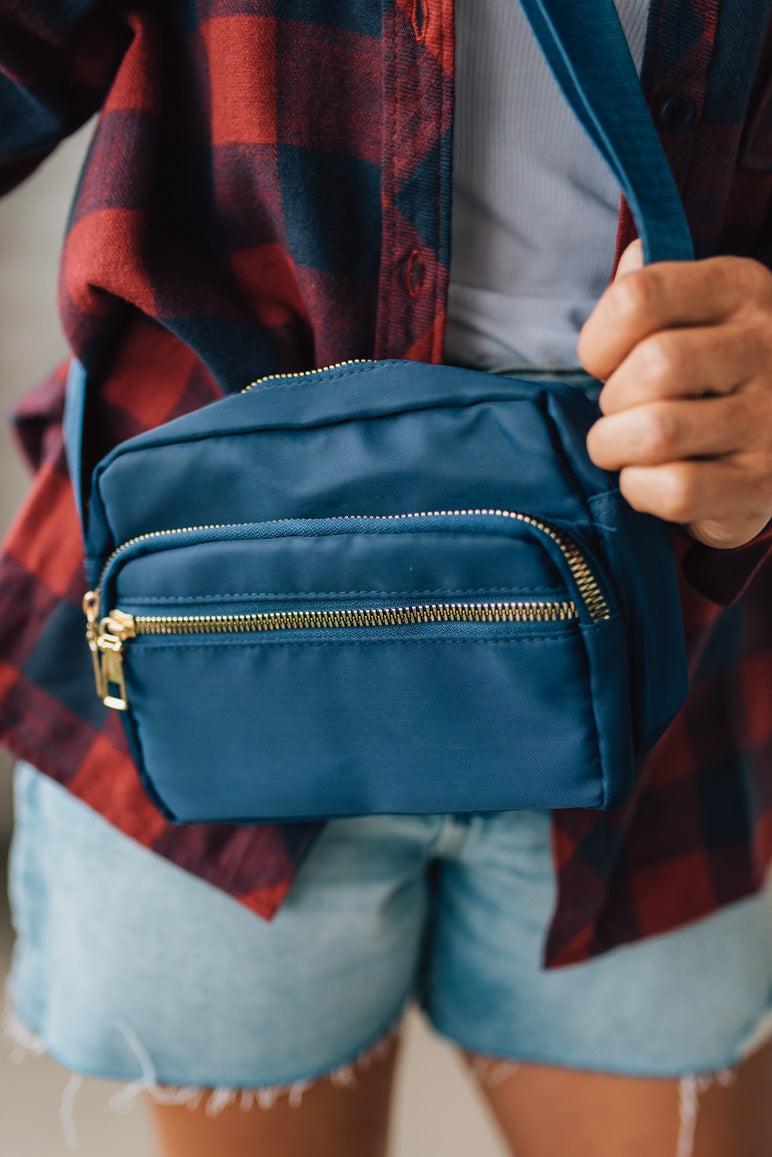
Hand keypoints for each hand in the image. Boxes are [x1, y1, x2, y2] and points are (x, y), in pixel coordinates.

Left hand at [579, 241, 771, 548]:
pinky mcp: (763, 483)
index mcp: (740, 288)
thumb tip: (630, 259)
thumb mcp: (695, 308)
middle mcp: (766, 346)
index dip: (597, 340)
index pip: (638, 297)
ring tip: (623, 448)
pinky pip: (677, 490)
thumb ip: (652, 284)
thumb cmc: (713, 367)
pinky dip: (640, 489)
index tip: (603, 362)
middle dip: (612, 400)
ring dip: (616, 447)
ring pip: (659, 432)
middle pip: (653, 367)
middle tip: (620, 413)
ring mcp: (771, 419)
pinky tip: (648, 479)